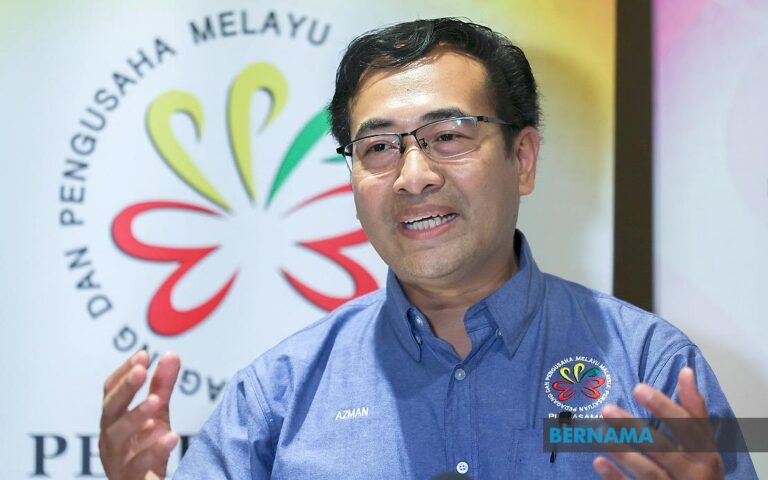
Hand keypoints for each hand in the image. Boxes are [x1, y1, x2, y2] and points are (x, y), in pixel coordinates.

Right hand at [99, 351, 180, 479]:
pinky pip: (138, 465)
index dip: (124, 372)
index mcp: (113, 420)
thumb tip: (171, 355)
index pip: (111, 392)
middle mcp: (110, 438)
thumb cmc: (145, 449)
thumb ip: (162, 386)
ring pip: (118, 437)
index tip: (143, 355)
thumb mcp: (157, 415)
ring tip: (155, 400)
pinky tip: (170, 436)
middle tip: (140, 370)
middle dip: (125, 389)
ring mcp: (118, 459)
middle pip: (110, 410)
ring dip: (135, 416)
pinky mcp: (131, 479)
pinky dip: (154, 451)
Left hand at [592, 367, 724, 478]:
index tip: (638, 388)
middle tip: (607, 408)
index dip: (663, 407)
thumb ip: (694, 409)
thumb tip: (686, 370)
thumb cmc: (700, 470)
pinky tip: (599, 461)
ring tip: (598, 432)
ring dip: (623, 452)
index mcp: (706, 456)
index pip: (687, 428)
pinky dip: (616, 478)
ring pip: (649, 473)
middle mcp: (693, 475)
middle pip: (664, 450)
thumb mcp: (704, 443)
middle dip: (635, 429)